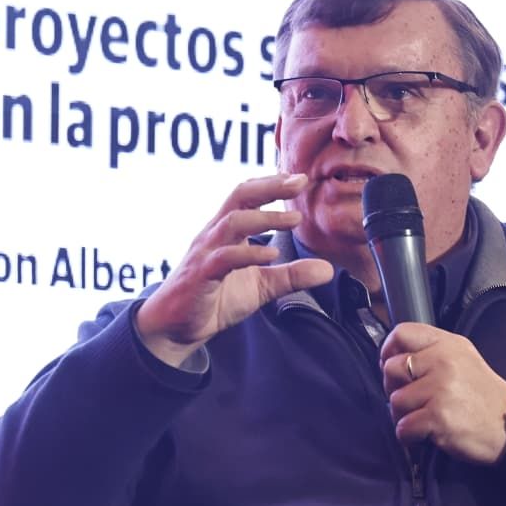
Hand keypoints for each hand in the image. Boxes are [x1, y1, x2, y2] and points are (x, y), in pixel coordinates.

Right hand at [135, 173, 333, 365]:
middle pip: (240, 196)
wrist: (176, 328)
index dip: (272, 183)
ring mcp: (206, 253)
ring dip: (265, 218)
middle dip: (270, 186)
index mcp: (226, 231)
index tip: (301, 177)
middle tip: (300, 181)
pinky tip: (273, 254)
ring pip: (233, 222)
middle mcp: (214, 234)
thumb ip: (291, 275)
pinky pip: (225, 258)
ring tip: (295, 219)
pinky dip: (250, 254)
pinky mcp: (201, 276)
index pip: (247, 195)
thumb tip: (328, 269)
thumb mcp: (261, 285)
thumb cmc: (215, 299)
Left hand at [380, 324, 505, 463]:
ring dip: (404, 416)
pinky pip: (403, 427)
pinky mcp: (438, 416)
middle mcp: (443, 361)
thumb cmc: (483, 398)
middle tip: (413, 401)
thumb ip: (432, 353)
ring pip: (395, 402)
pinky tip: (427, 434)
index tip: (394, 368)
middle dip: (394, 389)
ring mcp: (440, 388)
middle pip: (391, 369)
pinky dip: (410, 437)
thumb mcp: (463, 360)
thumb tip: (392, 360)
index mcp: (447, 344)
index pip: (401, 333)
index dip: (388, 351)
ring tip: (425, 419)